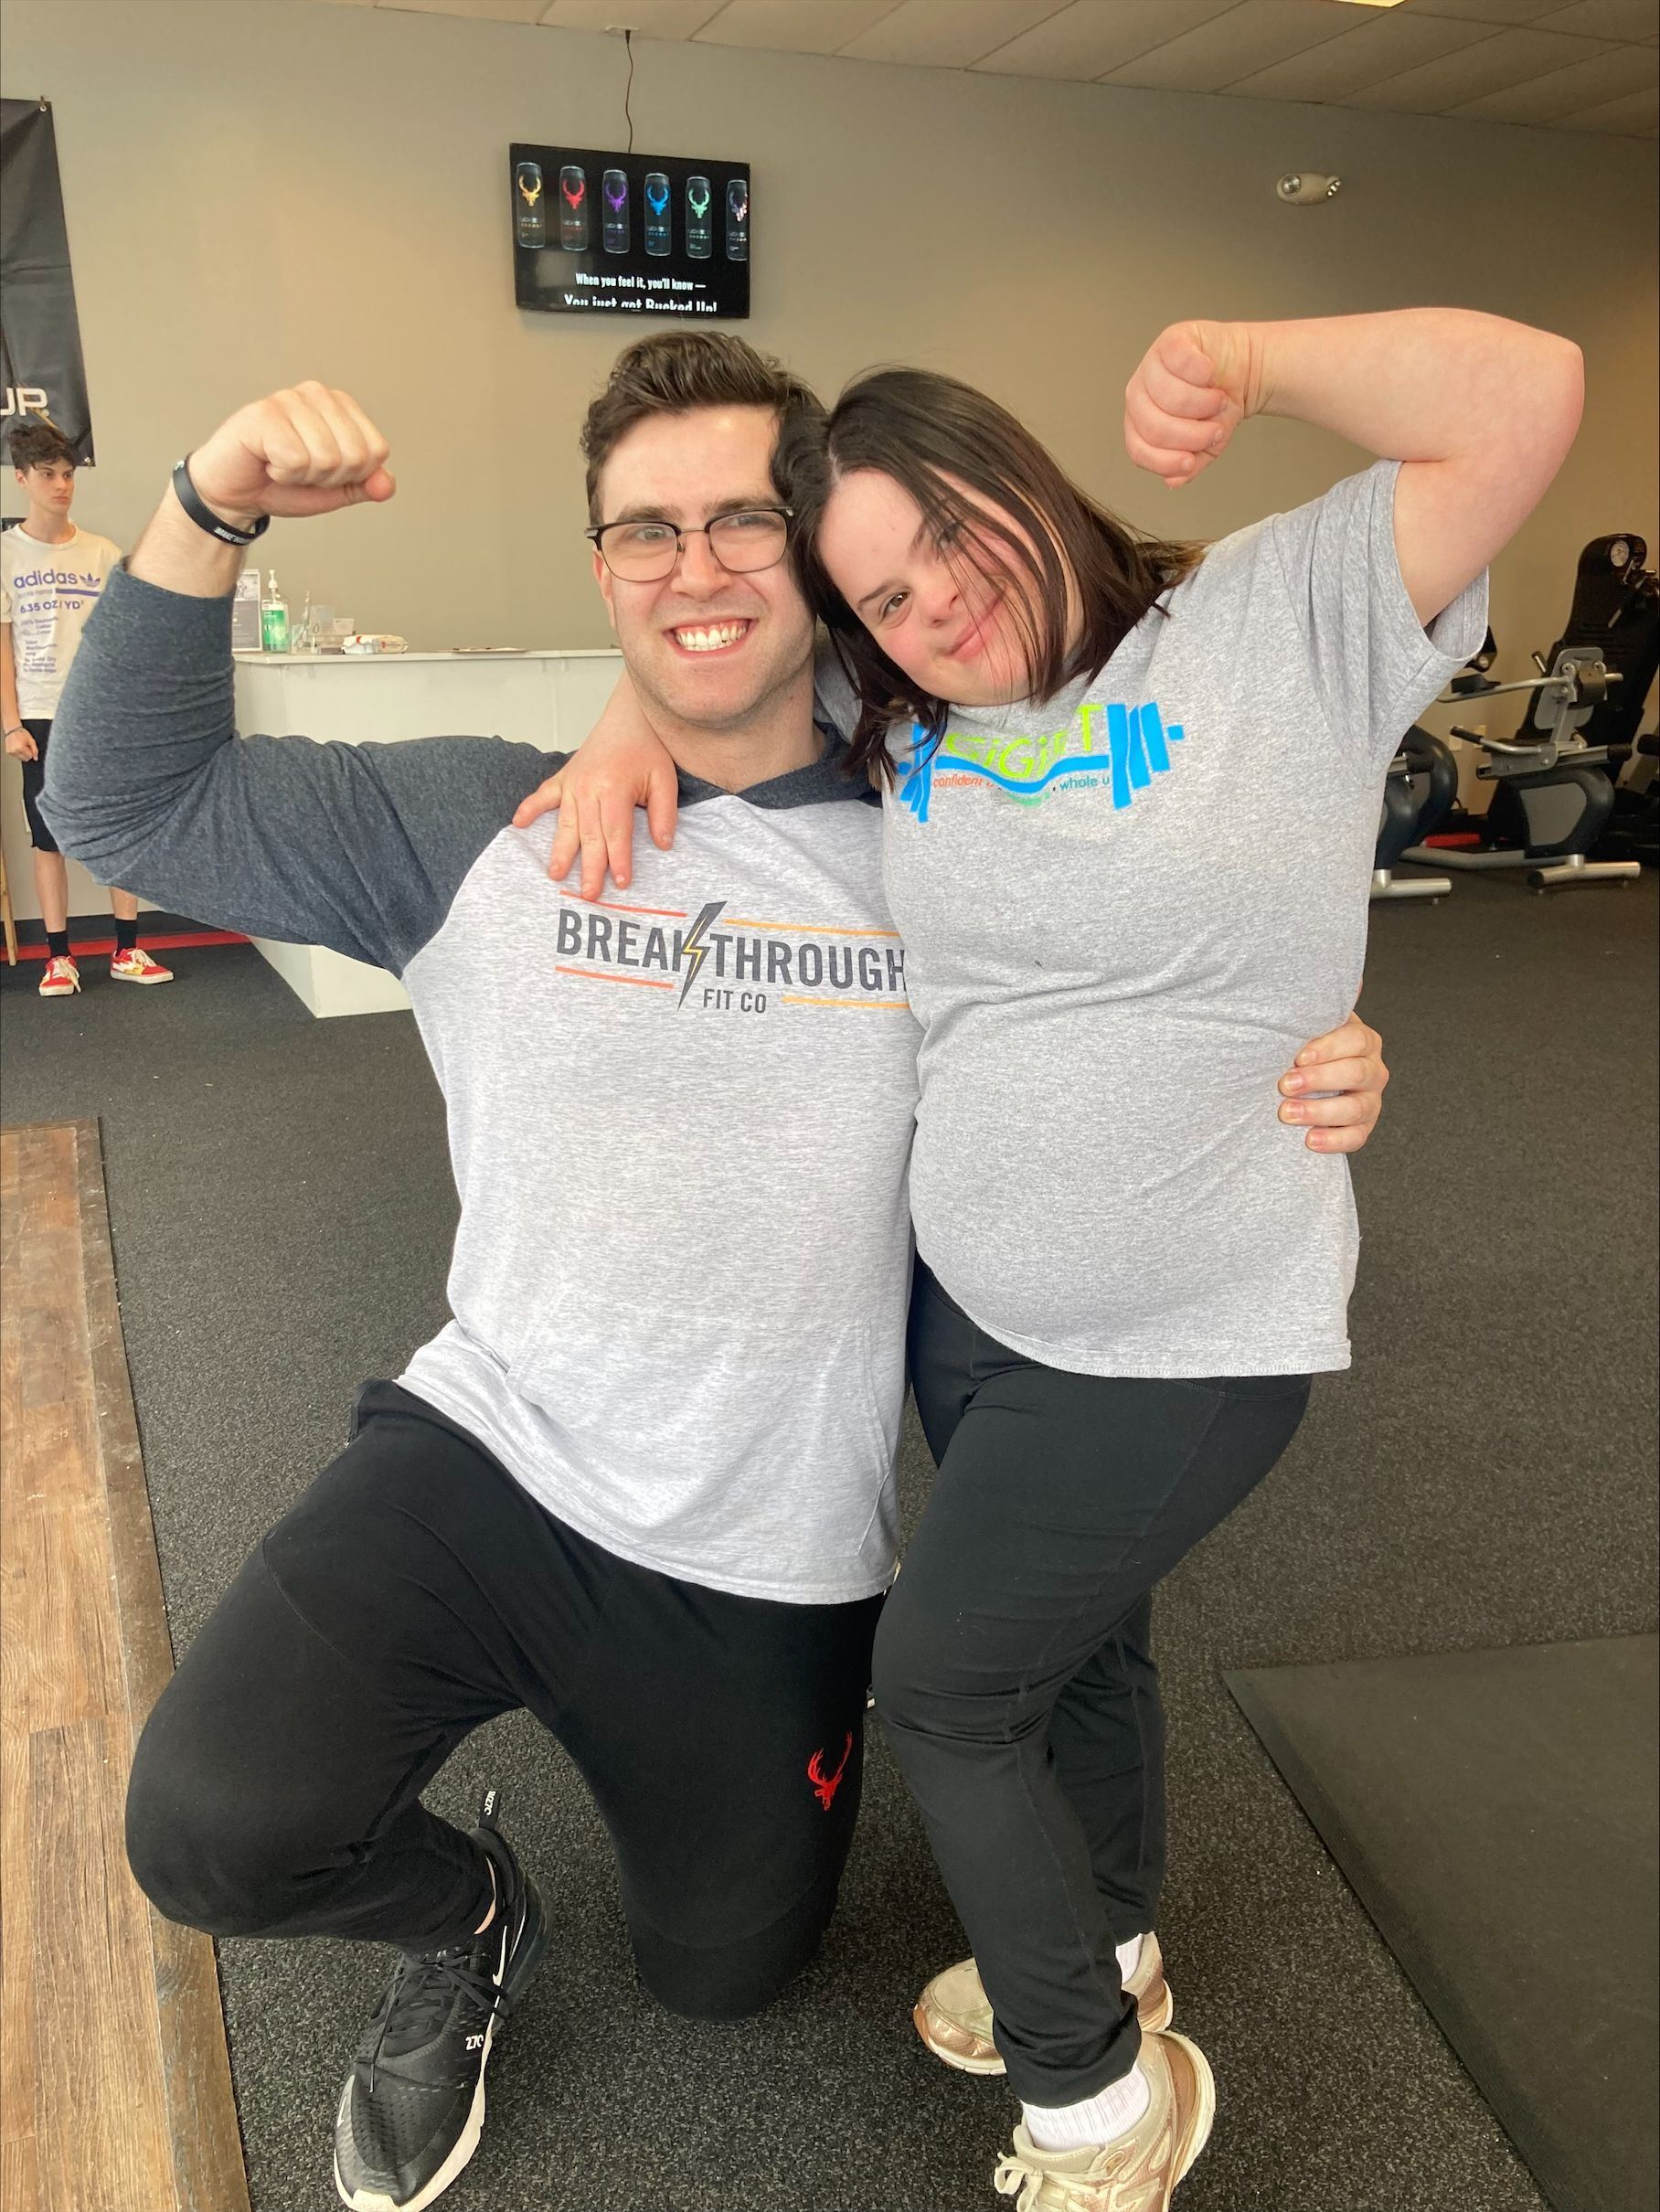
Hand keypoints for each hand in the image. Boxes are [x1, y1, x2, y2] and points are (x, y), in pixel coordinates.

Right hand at [4, 724, 37, 761]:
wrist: (12, 729)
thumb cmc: (21, 733)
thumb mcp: (31, 740)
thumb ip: (35, 750)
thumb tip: (36, 758)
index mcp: (20, 748)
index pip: (30, 757)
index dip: (31, 752)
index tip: (28, 746)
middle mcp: (14, 751)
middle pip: (25, 759)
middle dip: (27, 753)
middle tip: (25, 746)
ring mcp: (11, 752)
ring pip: (20, 759)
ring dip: (22, 754)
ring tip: (21, 746)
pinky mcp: (8, 752)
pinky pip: (16, 756)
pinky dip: (18, 753)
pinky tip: (17, 747)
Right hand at [187, 381, 395, 527]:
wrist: (235, 492)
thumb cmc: (281, 483)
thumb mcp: (334, 489)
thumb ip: (364, 484)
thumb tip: (387, 483)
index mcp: (340, 406)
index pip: (376, 451)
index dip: (352, 475)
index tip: (322, 471)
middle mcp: (317, 394)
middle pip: (355, 456)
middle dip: (328, 478)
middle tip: (299, 469)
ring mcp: (289, 399)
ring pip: (327, 459)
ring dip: (302, 476)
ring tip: (280, 464)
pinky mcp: (264, 414)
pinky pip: (296, 460)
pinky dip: (281, 474)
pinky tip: (266, 460)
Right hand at [511, 674, 679, 897]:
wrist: (629, 716)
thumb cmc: (648, 749)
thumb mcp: (665, 779)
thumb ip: (664, 813)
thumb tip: (663, 845)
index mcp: (614, 788)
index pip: (616, 833)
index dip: (618, 859)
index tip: (621, 883)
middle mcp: (589, 787)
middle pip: (589, 835)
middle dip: (590, 867)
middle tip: (589, 895)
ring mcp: (573, 783)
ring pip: (566, 824)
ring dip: (561, 851)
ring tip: (556, 875)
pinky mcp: (564, 777)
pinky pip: (543, 795)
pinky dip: (530, 808)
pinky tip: (517, 823)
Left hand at [1123, 322, 1259, 488]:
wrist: (1242, 370)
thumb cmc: (1218, 406)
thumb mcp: (1207, 444)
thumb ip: (1190, 465)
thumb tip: (1173, 480)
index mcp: (1140, 423)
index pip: (1139, 450)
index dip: (1166, 461)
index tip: (1192, 460)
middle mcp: (1139, 395)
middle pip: (1156, 427)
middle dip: (1194, 434)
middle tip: (1216, 429)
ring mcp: (1151, 365)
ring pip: (1171, 398)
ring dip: (1204, 404)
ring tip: (1219, 401)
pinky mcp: (1171, 340)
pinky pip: (1182, 363)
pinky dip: (1204, 372)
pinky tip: (1211, 374)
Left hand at [1277, 1010, 1388, 1153]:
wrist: (1301, 1083)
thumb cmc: (1302, 1049)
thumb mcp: (1308, 1025)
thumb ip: (1316, 1006)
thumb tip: (1345, 977)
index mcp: (1362, 1040)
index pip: (1356, 1040)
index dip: (1329, 1048)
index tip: (1298, 1056)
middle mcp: (1373, 1070)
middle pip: (1358, 1073)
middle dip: (1320, 1080)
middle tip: (1284, 1085)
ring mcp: (1370, 1101)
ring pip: (1357, 1108)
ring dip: (1321, 1112)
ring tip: (1287, 1114)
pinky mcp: (1361, 1128)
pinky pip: (1356, 1138)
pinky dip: (1334, 1141)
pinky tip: (1309, 1140)